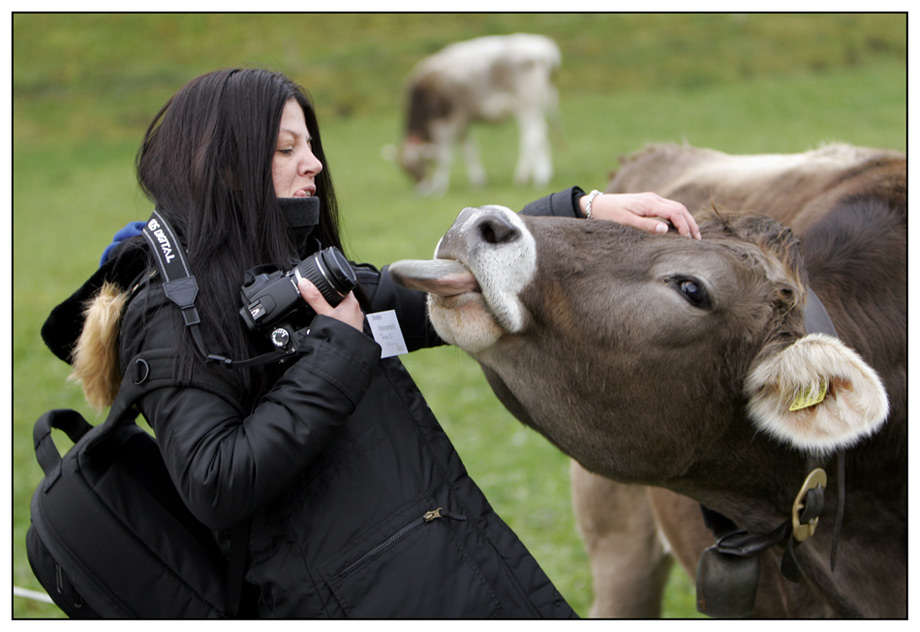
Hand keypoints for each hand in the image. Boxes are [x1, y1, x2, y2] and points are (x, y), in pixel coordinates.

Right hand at [297, 279, 364, 330]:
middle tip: (318, 296)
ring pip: (341, 309)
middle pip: (340, 297)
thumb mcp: (325, 314)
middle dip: (329, 297)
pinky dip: (334, 318)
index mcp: (351, 301)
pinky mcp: (351, 328)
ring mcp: (354, 319)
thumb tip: (304, 284)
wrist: (348, 355)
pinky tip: (327, 322)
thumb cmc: (343, 335)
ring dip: (332, 309)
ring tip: (320, 310)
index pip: (342, 285)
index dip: (332, 282)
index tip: (323, 281)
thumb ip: (315, 298)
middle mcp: (355, 309)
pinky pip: (342, 319)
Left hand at [582, 192, 700, 239]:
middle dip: (690, 223)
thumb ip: (646, 225)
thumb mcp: (626, 222)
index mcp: (649, 203)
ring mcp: (651, 199)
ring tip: (692, 235)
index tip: (688, 239)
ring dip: (686, 220)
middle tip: (697, 239)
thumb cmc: (609, 215)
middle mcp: (653, 198)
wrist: (596, 205)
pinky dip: (678, 218)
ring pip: (676, 207)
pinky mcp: (648, 203)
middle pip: (680, 208)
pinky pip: (669, 208)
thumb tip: (666, 230)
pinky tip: (679, 228)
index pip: (675, 212)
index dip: (684, 225)